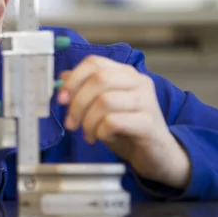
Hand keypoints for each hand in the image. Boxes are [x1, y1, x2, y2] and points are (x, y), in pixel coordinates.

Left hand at [58, 55, 190, 188]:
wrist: (156, 154)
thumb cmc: (127, 128)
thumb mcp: (101, 106)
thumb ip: (85, 89)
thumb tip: (63, 78)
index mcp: (125, 73)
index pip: (94, 62)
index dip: (73, 79)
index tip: (61, 99)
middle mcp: (139, 82)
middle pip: (99, 79)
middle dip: (77, 103)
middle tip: (71, 123)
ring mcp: (147, 101)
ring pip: (104, 101)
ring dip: (88, 121)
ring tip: (89, 134)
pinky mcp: (148, 123)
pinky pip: (113, 122)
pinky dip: (100, 132)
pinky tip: (103, 138)